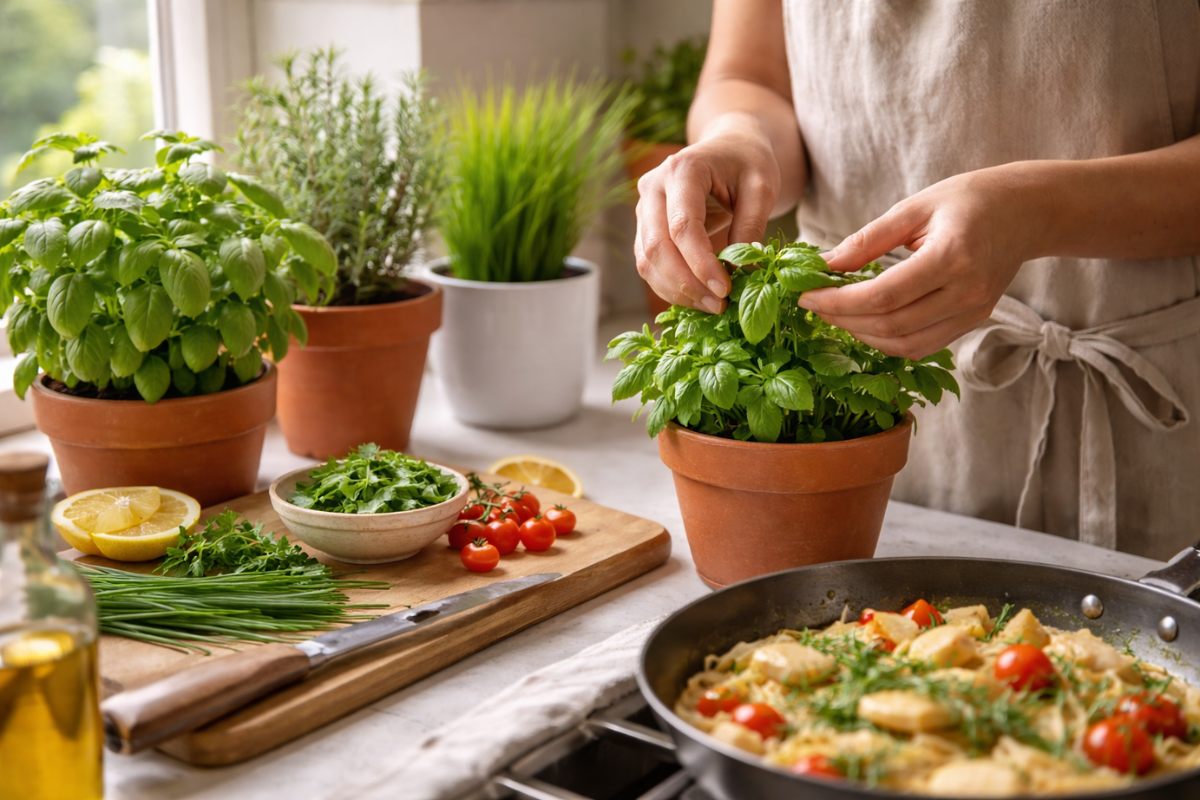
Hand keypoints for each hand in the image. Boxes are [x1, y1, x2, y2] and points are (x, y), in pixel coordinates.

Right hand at [634, 115, 781, 312]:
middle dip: (686, 283)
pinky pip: (648, 264)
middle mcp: (653, 187)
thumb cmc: (747, 162)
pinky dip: (670, 285)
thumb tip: (741, 271)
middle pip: (657, 247)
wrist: (728, 147)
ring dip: (676, 290)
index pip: (683, 226)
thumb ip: (751, 226)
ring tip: (711, 306)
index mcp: (682, 169)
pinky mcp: (645, 227)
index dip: (701, 263)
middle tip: (718, 305)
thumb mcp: (762, 187)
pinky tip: (697, 297)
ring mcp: (643, 207)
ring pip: (647, 260)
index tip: (725, 289)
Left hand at [798, 166, 1048, 359]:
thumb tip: (823, 265)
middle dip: (843, 320)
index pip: (883, 296)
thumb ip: (867, 239)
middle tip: (813, 304)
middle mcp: (967, 293)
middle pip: (891, 325)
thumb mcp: (914, 207)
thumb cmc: (969, 199)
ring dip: (863, 336)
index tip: (805, 295)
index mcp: (952, 257)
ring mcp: (974, 313)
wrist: (1028, 211)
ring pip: (906, 345)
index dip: (838, 302)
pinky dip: (887, 340)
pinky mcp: (974, 322)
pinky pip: (923, 346)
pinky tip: (865, 322)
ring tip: (835, 314)